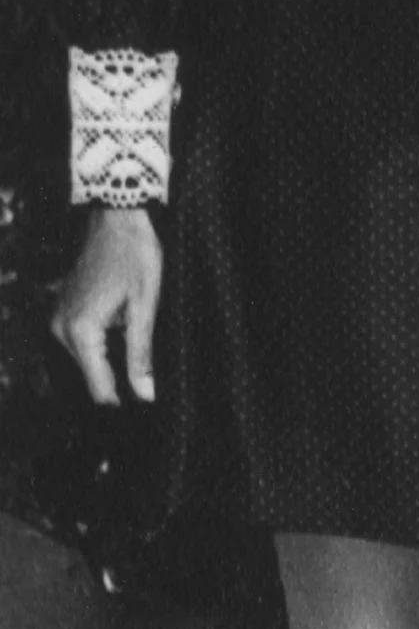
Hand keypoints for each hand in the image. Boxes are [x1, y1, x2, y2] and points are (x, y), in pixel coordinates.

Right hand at [51, 207, 163, 406]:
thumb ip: (141, 352)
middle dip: (119, 380)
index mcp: (80, 331)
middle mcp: (61, 328)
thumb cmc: (135, 255)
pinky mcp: (63, 311)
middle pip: (91, 376)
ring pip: (88, 360)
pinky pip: (83, 342)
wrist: (116, 218)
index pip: (99, 387)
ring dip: (112, 361)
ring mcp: (59, 319)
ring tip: (141, 354)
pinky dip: (104, 346)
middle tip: (150, 383)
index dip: (123, 402)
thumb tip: (144, 394)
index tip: (145, 411)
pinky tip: (125, 333)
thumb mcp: (144, 306)